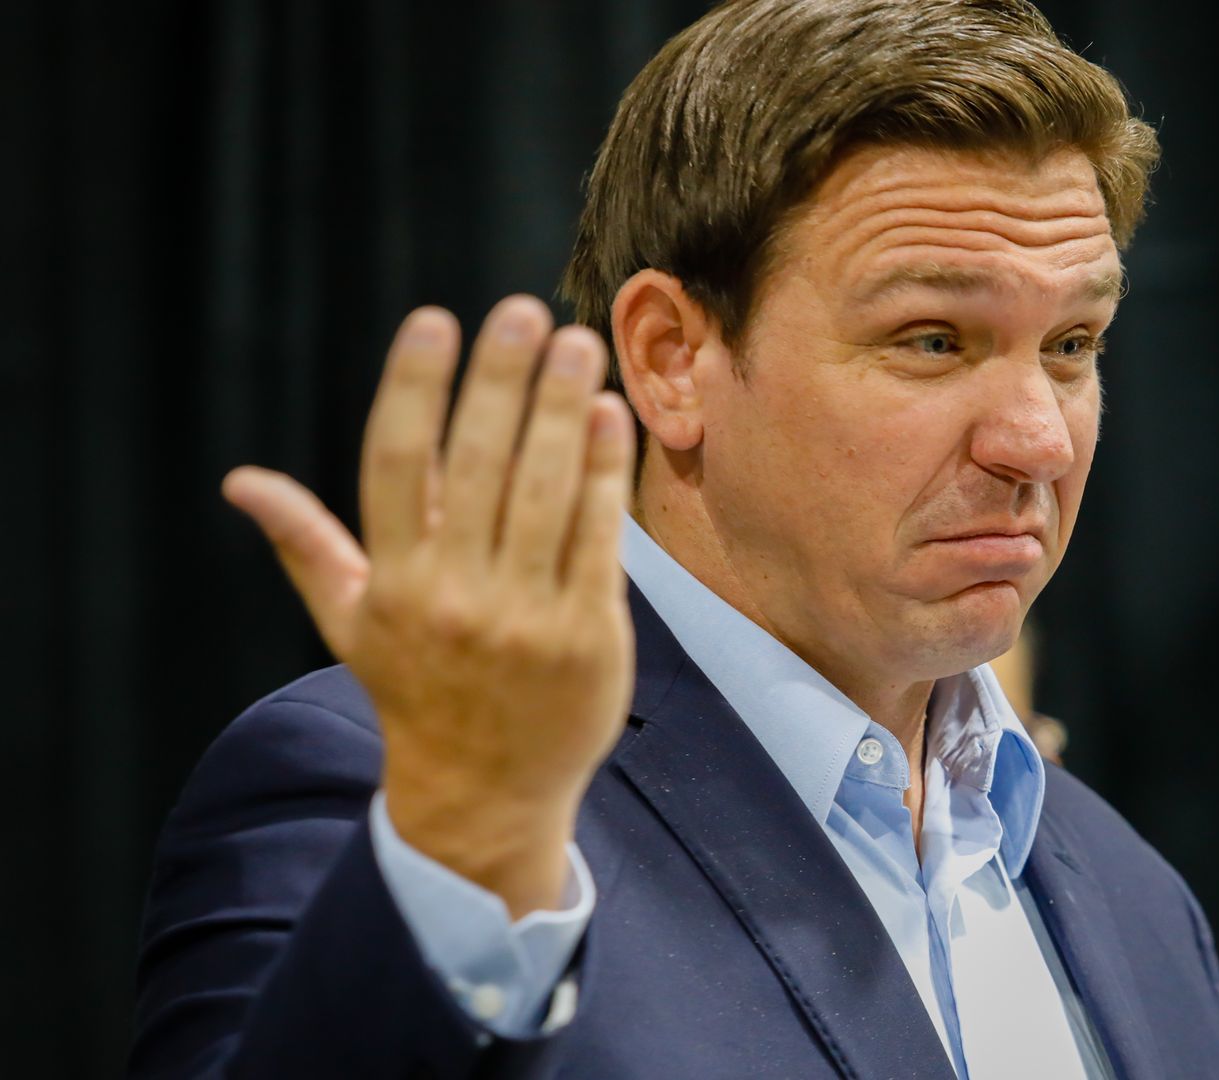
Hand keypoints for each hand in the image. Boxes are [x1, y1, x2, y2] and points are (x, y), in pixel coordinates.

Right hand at [222, 296, 637, 916]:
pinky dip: (604, 473)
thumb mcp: (351, 623)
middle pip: (478, 464)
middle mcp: (454, 594)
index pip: (396, 465)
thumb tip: (241, 483)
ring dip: (563, 409)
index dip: (414, 388)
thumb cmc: (417, 692)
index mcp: (393, 582)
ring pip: (545, 492)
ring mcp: (524, 616)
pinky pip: (597, 538)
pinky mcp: (587, 634)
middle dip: (501, 380)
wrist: (485, 794)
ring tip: (578, 343)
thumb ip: (306, 544)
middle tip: (522, 312)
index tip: (433, 322)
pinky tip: (610, 417)